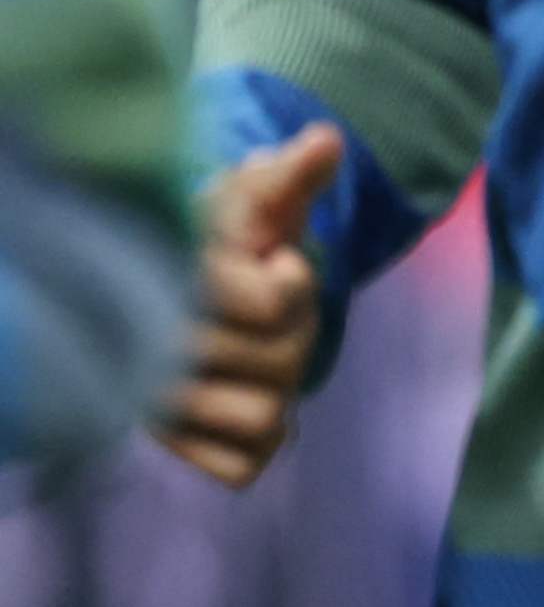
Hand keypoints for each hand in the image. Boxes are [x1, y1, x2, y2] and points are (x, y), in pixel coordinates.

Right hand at [158, 124, 340, 489]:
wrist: (183, 294)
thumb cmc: (230, 245)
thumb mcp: (256, 205)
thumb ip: (289, 177)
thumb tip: (327, 141)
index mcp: (175, 279)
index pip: (276, 304)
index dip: (291, 285)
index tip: (273, 264)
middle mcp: (152, 342)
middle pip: (284, 362)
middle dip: (291, 337)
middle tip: (262, 318)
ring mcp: (157, 401)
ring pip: (266, 416)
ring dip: (277, 388)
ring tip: (251, 359)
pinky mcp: (172, 445)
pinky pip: (248, 464)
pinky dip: (259, 441)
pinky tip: (240, 401)